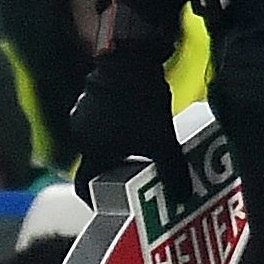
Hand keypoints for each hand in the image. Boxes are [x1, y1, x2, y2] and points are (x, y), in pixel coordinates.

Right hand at [71, 0, 188, 204]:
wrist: (130, 57)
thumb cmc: (139, 103)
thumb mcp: (161, 140)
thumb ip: (172, 172)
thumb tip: (183, 198)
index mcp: (91, 151)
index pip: (85, 187)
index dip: (98, 201)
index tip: (112, 206)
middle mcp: (80, 133)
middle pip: (96, 163)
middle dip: (116, 173)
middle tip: (138, 178)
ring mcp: (83, 111)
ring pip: (100, 141)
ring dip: (118, 149)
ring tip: (142, 152)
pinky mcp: (91, 94)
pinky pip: (102, 122)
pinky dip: (117, 129)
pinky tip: (137, 124)